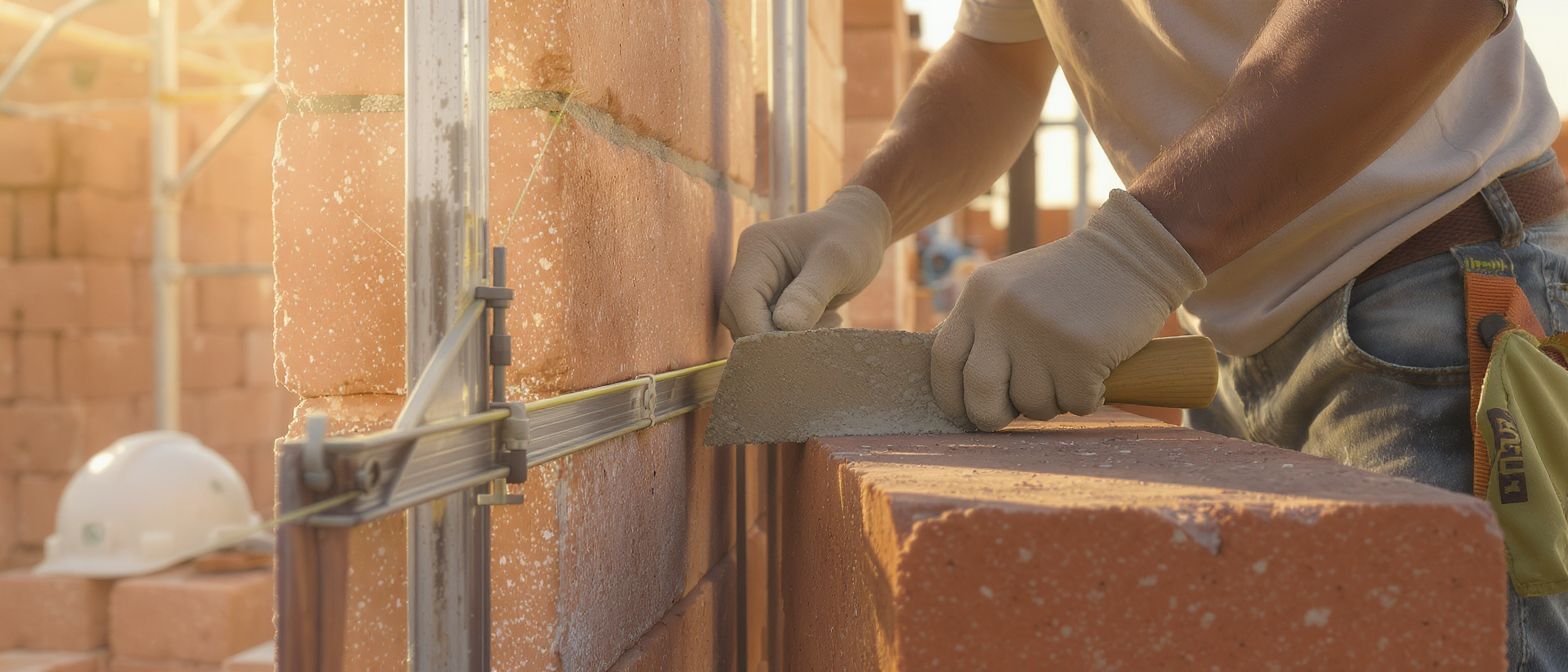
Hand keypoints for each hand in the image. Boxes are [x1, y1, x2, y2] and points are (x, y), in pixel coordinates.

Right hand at [720, 186, 891, 336]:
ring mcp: (759, 286)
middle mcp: (750, 267)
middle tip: (821, 333)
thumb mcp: (838, 263)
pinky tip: (829, 320)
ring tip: (830, 322)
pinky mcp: (772, 302)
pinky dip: (797, 336)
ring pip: (753, 328)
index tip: (794, 346)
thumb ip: (810, 293)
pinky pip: (771, 330)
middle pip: (740, 318)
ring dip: (787, 338)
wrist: (862, 232)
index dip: (759, 329)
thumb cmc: (852, 238)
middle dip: (774, 336)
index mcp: (757, 247)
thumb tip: (785, 326)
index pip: (741, 298)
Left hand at [930, 190, 1205, 429]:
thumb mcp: (1009, 288)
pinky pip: (1074, 403)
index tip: (963, 411)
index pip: (943, 358)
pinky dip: (1087, 398)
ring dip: (1051, 403)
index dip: (949, 395)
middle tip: (1008, 416)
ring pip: (1031, 403)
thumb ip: (981, 327)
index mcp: (979, 295)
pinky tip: (1096, 374)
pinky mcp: (1082, 350)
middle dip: (990, 416)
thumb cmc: (1069, 280)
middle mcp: (1003, 311)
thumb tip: (953, 381)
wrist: (1132, 252)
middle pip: (978, 391)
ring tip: (1067, 376)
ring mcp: (1041, 331)